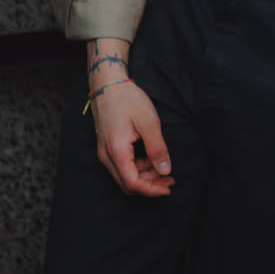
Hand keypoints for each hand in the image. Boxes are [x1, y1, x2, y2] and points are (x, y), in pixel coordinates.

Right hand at [91, 79, 174, 196]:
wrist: (107, 84)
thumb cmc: (127, 99)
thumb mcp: (148, 122)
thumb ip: (157, 148)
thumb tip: (165, 170)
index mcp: (117, 151)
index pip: (133, 183)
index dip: (152, 189)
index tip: (169, 187)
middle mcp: (107, 156)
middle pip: (127, 185)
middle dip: (150, 186)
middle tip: (170, 180)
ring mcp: (104, 152)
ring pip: (124, 177)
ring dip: (145, 177)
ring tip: (164, 170)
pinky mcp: (106, 147)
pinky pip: (122, 167)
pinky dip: (138, 169)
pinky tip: (151, 160)